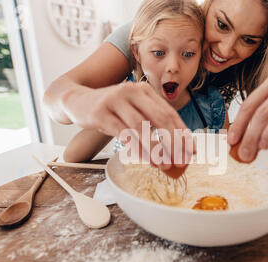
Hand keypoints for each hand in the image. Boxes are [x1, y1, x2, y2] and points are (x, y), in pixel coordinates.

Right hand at [68, 81, 193, 168]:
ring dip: (155, 149)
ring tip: (164, 165)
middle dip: (174, 142)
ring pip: (142, 127)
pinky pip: (124, 133)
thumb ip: (150, 121)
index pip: (170, 113)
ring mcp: (116, 100)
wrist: (77, 100)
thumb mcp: (132, 109)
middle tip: (181, 161)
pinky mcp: (101, 112)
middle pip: (160, 118)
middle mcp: (132, 91)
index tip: (191, 151)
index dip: (182, 133)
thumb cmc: (110, 109)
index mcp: (145, 91)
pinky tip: (145, 160)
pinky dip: (137, 148)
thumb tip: (175, 147)